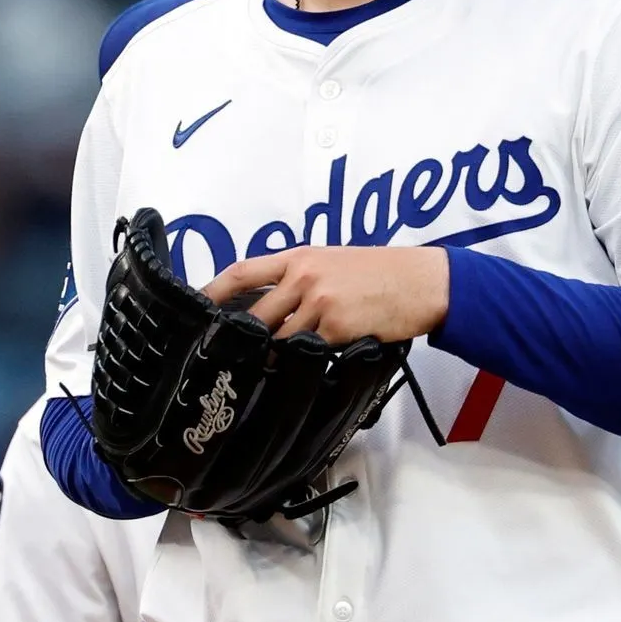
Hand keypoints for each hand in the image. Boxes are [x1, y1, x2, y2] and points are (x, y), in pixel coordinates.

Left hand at [203, 245, 449, 343]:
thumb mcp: (333, 261)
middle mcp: (303, 277)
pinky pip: (307, 351)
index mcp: (299, 257)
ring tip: (273, 364)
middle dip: (242, 337)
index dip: (214, 291)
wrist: (423, 282)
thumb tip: (268, 302)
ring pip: (278, 338)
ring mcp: (318, 302)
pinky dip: (304, 359)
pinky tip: (309, 362)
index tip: (197, 305)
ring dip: (274, 354)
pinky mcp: (336, 328)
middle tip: (231, 352)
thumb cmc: (382, 272)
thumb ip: (298, 277)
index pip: (242, 271)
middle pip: (254, 314)